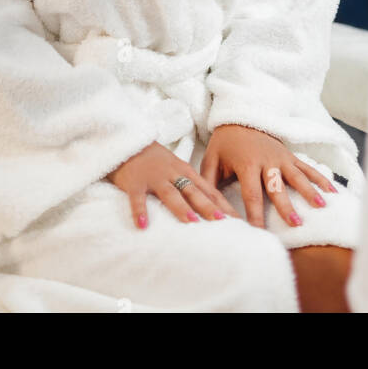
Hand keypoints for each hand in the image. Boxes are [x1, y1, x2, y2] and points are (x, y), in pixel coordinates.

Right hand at [103, 141, 240, 228]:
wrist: (129, 142)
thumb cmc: (156, 162)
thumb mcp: (177, 170)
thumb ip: (192, 187)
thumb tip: (213, 210)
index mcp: (186, 172)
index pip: (209, 190)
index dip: (223, 205)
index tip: (238, 221)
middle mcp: (173, 174)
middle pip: (194, 192)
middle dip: (208, 206)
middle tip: (222, 222)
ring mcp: (154, 177)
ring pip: (170, 193)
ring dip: (181, 207)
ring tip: (191, 222)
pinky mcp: (135, 182)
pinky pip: (137, 198)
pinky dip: (140, 211)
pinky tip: (143, 225)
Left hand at [201, 124, 337, 228]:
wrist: (240, 115)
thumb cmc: (224, 143)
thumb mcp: (211, 160)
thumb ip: (209, 183)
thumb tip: (208, 208)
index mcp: (246, 163)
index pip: (251, 193)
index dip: (255, 214)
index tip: (259, 233)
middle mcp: (267, 160)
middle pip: (278, 186)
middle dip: (286, 206)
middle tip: (296, 223)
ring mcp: (281, 157)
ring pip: (297, 176)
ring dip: (310, 191)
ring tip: (321, 206)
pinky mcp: (290, 155)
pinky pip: (307, 167)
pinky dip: (321, 178)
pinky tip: (333, 192)